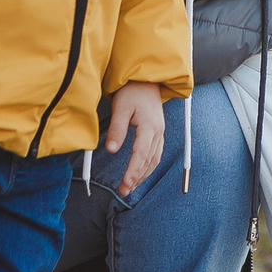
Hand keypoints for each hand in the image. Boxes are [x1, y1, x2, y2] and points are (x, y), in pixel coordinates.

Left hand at [103, 82, 163, 196]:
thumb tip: (110, 149)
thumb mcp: (120, 108)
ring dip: (143, 175)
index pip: (141, 155)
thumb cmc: (132, 91)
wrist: (145, 80)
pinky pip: (156, 155)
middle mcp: (158, 132)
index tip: (124, 184)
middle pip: (149, 161)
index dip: (132, 171)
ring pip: (154, 160)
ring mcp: (160, 133)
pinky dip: (148, 167)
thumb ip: (116, 129)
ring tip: (130, 186)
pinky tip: (140, 173)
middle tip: (124, 191)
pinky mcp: (158, 133)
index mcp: (150, 126)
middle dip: (137, 178)